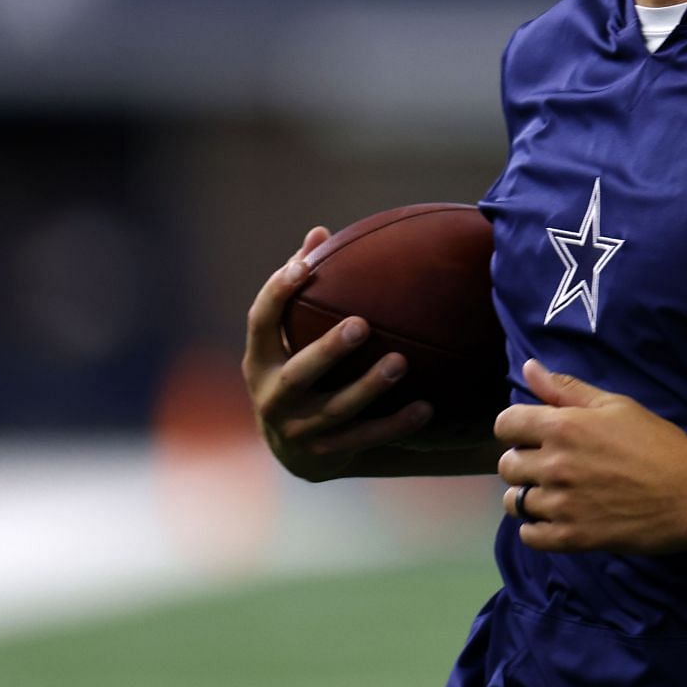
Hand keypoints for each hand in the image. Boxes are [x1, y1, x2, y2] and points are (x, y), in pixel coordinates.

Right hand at [242, 227, 432, 481]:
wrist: (292, 448)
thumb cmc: (296, 367)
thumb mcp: (289, 336)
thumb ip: (303, 289)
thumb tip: (320, 232)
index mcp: (260, 359)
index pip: (260, 322)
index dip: (277, 294)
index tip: (302, 267)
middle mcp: (272, 396)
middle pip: (298, 373)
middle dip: (327, 350)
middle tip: (361, 324)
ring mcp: (297, 429)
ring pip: (335, 410)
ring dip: (369, 387)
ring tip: (400, 362)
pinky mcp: (325, 454)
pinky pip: (364, 439)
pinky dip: (394, 425)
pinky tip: (425, 408)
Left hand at [495, 358, 686, 552]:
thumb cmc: (658, 443)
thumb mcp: (615, 406)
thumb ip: (567, 390)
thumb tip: (528, 368)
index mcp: (563, 426)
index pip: (505, 424)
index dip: (516, 427)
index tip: (533, 434)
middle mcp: (555, 464)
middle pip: (507, 464)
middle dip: (523, 461)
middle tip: (552, 464)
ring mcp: (561, 504)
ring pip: (515, 501)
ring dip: (530, 495)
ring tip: (556, 493)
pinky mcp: (572, 537)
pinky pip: (530, 536)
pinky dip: (537, 528)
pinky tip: (558, 518)